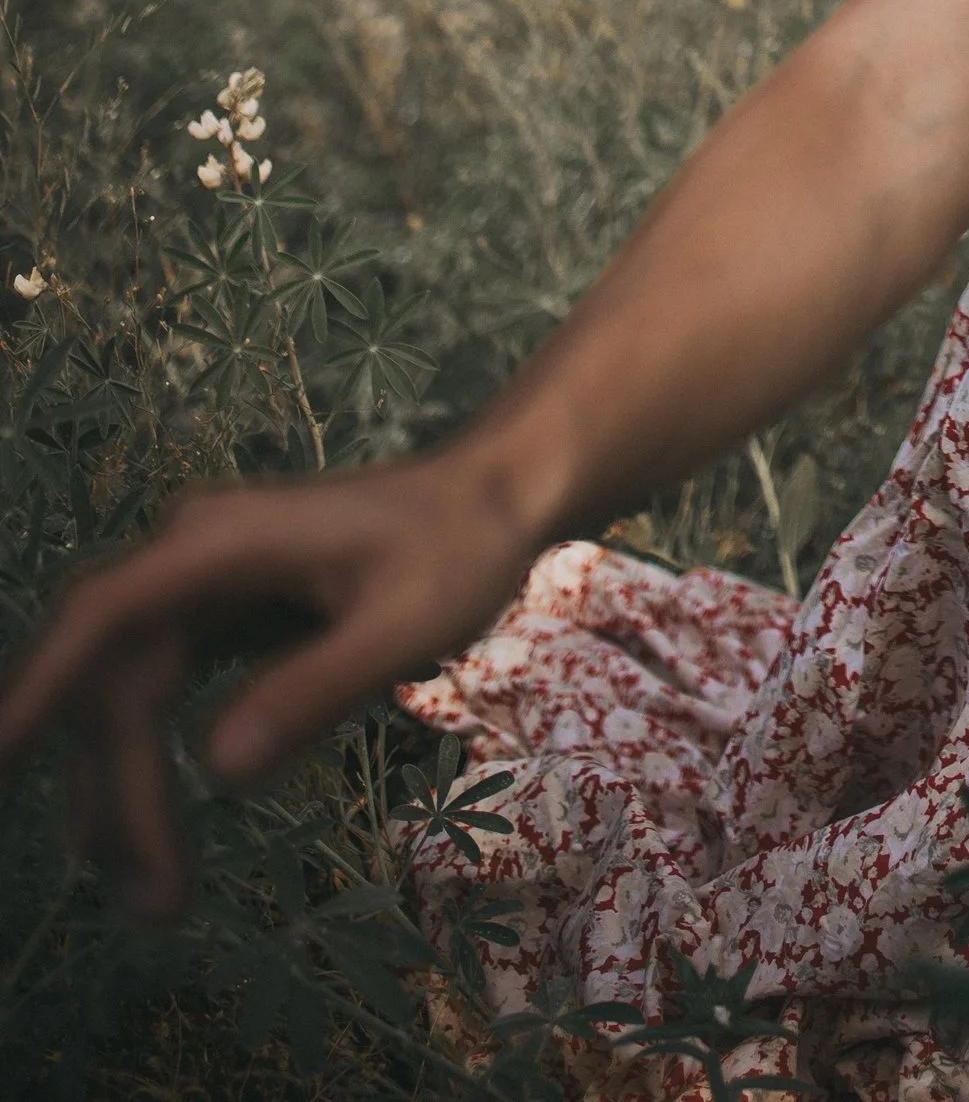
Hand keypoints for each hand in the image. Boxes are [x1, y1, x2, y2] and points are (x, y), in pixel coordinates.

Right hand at [0, 448, 542, 919]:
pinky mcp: (218, 610)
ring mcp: (200, 581)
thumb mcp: (403, 625)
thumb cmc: (458, 549)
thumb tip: (217, 769)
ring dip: (125, 790)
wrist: (495, 496)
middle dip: (112, 789)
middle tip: (152, 900)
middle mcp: (192, 554)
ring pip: (125, 692)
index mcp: (221, 543)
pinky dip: (144, 760)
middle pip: (113, 677)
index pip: (103, 617)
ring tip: (153, 899)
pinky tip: (141, 833)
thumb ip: (314, 690)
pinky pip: (154, 689)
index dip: (38, 689)